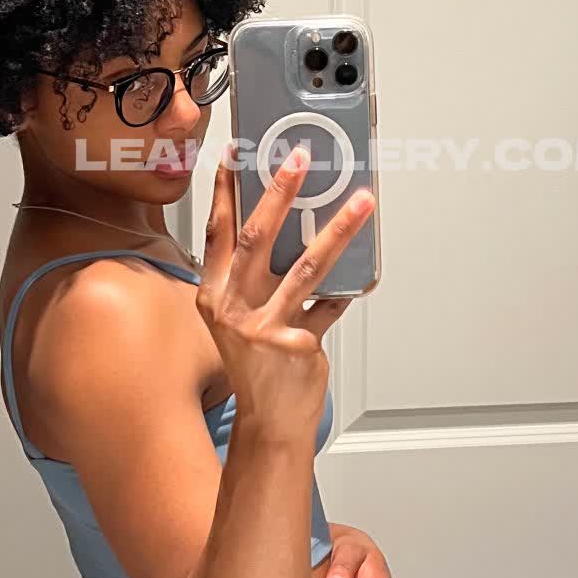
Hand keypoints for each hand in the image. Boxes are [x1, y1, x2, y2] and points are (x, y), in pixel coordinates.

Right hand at [197, 139, 375, 438]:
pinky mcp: (295, 343)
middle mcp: (232, 308)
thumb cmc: (258, 367)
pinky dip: (347, 290)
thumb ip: (257, 278)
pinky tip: (364, 276)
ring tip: (361, 200)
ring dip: (337, 228)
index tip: (236, 154)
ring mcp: (263, 327)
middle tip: (299, 158)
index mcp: (213, 294)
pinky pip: (330, 305)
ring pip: (304, 265)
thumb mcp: (241, 318)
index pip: (218, 232)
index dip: (226, 192)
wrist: (269, 423)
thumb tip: (289, 226)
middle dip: (279, 192)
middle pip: (257, 237)